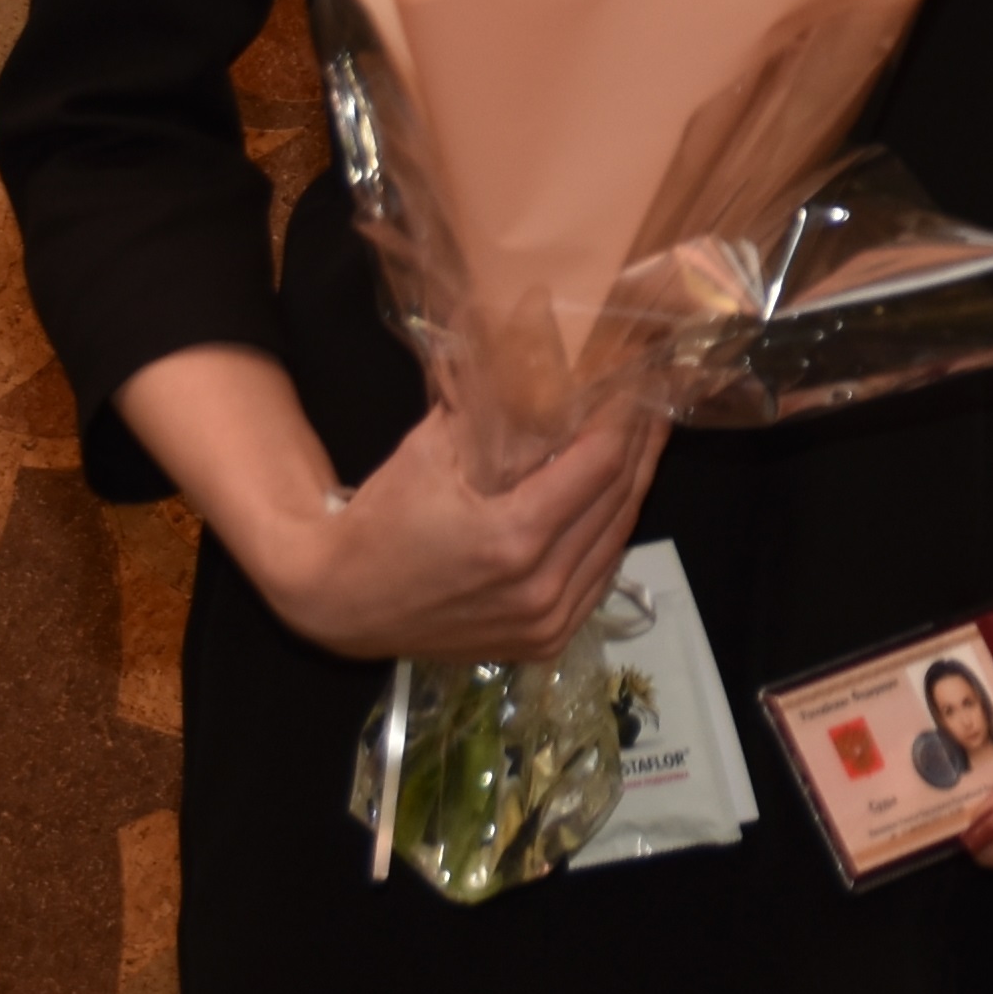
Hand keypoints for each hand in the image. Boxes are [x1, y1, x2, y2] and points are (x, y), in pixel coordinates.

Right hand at [233, 393, 663, 667]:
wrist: (339, 602)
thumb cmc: (382, 519)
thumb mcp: (429, 449)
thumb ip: (488, 407)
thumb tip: (535, 351)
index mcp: (513, 539)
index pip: (600, 465)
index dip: (625, 418)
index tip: (637, 380)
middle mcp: (540, 587)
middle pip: (619, 500)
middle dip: (641, 444)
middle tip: (653, 399)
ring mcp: (545, 622)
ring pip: (616, 541)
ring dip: (635, 486)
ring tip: (646, 438)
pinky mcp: (544, 642)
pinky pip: (598, 577)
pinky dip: (611, 532)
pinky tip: (617, 496)